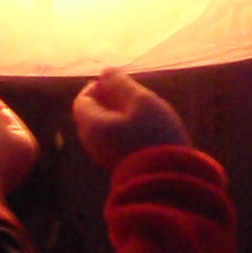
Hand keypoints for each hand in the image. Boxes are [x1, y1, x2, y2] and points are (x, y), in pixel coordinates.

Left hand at [71, 69, 189, 172]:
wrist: (168, 180)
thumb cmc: (153, 135)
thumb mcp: (141, 101)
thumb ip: (121, 84)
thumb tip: (105, 72)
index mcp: (92, 126)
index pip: (83, 99)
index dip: (98, 86)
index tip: (121, 84)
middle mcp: (93, 143)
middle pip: (93, 114)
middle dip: (111, 101)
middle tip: (136, 96)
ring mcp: (105, 156)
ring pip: (106, 128)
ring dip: (121, 116)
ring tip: (145, 112)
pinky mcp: (120, 164)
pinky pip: (116, 140)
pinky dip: (126, 130)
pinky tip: (147, 129)